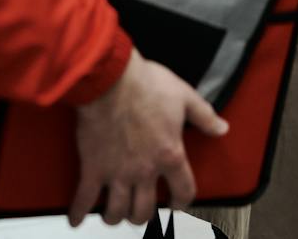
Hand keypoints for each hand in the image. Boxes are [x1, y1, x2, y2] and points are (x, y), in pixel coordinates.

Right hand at [70, 50, 227, 226]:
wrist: (111, 78)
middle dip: (143, 215)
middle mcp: (144, 171)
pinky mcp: (92, 167)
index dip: (181, 202)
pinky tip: (75, 219)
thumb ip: (204, 116)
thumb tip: (222, 128)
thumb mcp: (184, 96)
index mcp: (170, 155)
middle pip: (145, 211)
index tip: (176, 204)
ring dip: (116, 216)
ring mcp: (117, 172)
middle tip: (140, 210)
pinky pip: (84, 199)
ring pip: (117, 211)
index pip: (183, 191)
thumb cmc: (146, 83)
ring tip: (114, 212)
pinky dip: (78, 213)